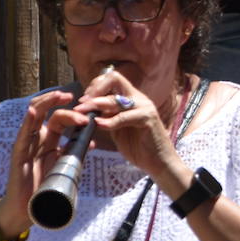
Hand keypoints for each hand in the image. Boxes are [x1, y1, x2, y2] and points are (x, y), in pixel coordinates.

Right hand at [0, 89, 76, 236]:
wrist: (30, 209)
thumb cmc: (46, 187)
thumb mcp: (64, 166)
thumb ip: (75, 153)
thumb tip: (91, 142)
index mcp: (48, 140)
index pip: (57, 118)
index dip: (70, 110)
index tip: (84, 108)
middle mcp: (36, 139)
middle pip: (44, 111)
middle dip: (57, 100)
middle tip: (71, 96)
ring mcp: (26, 144)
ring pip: (33, 117)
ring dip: (46, 104)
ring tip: (58, 96)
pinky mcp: (18, 155)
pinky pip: (22, 136)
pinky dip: (27, 122)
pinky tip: (32, 112)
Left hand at [66, 69, 184, 182]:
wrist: (158, 162)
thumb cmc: (138, 147)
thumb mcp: (117, 129)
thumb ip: (107, 117)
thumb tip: (89, 111)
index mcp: (131, 98)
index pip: (112, 79)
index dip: (96, 86)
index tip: (84, 100)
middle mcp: (138, 98)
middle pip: (114, 78)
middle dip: (94, 90)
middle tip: (81, 104)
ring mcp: (144, 106)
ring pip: (116, 98)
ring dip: (96, 104)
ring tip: (84, 113)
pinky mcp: (148, 118)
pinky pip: (124, 116)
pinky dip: (109, 121)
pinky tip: (99, 125)